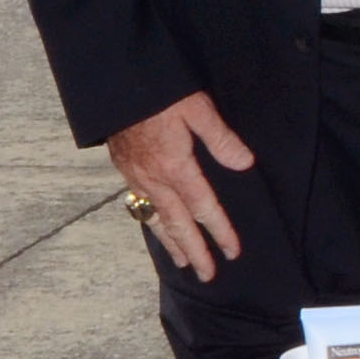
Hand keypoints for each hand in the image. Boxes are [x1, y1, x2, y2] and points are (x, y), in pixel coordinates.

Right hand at [107, 92, 256, 280]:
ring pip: (155, 219)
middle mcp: (153, 179)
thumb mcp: (197, 108)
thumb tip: (244, 163)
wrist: (114, 83)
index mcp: (175, 167)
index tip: (232, 251)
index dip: (219, 231)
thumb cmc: (159, 92)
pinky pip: (141, 205)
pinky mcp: (124, 168)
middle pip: (177, 224)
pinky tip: (157, 226)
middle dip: (194, 251)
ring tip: (184, 262)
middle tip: (208, 274)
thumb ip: (221, 138)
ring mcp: (135, 176)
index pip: (203, 208)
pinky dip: (152, 223)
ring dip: (171, 243)